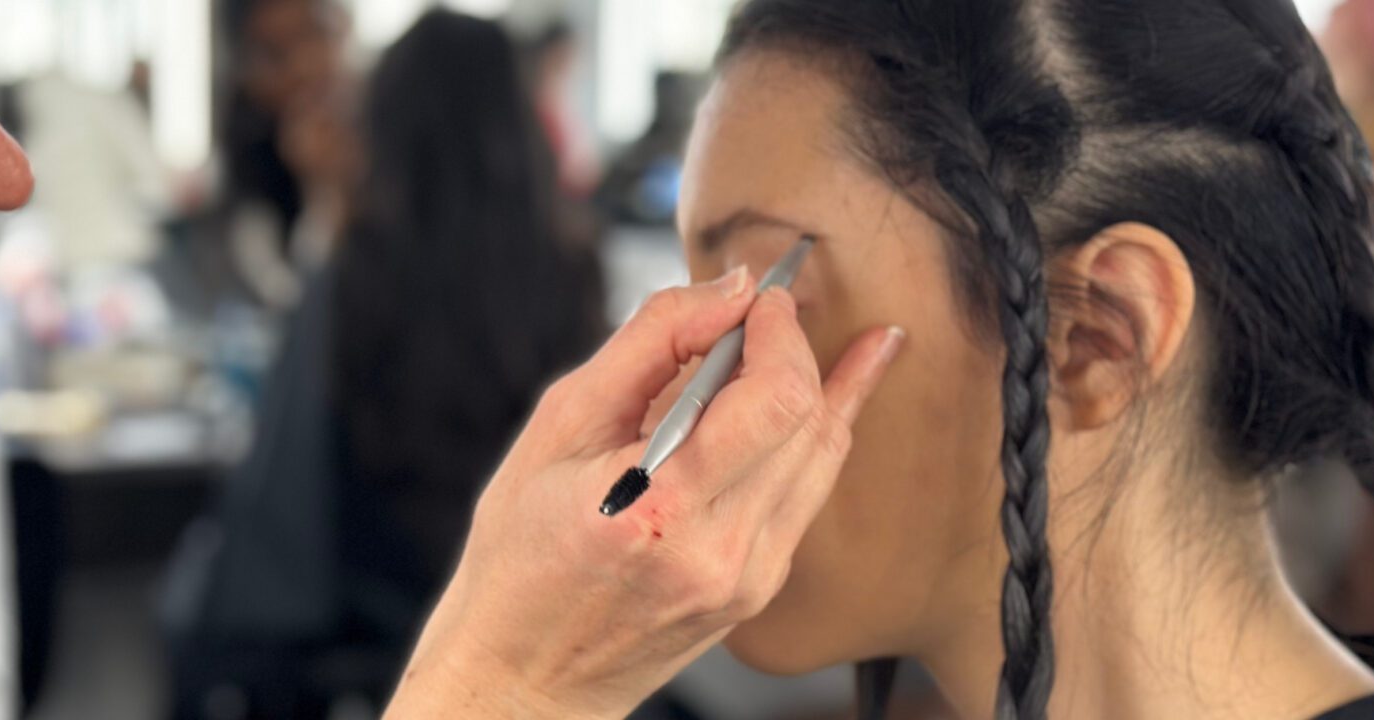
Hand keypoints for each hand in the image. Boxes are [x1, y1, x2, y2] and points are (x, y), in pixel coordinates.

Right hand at [385, 268, 905, 718]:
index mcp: (656, 507)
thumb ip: (646, 347)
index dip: (781, 333)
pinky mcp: (758, 589)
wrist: (527, 674)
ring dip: (828, 389)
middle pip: (810, 423)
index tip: (760, 296)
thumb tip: (724, 290)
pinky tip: (829, 400)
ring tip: (853, 340)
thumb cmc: (519, 557)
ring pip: (823, 458)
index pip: (771, 401)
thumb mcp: (555, 430)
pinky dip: (813, 440)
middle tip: (779, 309)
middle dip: (802, 350)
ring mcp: (747, 578)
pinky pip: (806, 495)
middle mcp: (717, 551)